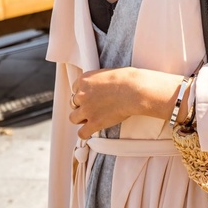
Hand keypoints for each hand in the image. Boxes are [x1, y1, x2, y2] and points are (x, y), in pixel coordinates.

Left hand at [68, 67, 184, 140]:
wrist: (133, 89)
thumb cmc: (126, 79)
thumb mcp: (107, 73)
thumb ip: (99, 82)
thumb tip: (102, 87)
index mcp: (84, 80)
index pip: (75, 89)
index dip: (83, 94)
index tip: (90, 97)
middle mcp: (82, 94)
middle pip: (73, 103)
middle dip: (81, 106)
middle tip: (93, 107)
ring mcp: (87, 109)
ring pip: (73, 118)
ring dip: (81, 119)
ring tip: (91, 119)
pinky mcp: (94, 122)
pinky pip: (82, 133)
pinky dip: (85, 133)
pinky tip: (91, 130)